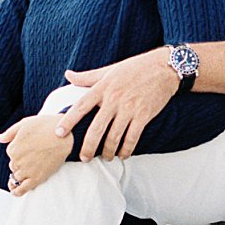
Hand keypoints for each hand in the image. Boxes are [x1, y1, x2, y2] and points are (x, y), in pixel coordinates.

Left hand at [0, 115, 71, 194]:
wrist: (66, 135)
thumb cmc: (47, 126)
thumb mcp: (25, 123)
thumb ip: (10, 132)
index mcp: (12, 148)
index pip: (11, 154)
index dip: (20, 151)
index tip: (30, 147)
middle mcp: (17, 160)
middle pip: (14, 165)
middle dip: (21, 162)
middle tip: (35, 156)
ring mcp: (26, 170)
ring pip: (17, 176)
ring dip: (21, 174)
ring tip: (31, 168)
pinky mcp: (36, 178)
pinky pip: (21, 189)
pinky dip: (16, 191)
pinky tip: (15, 191)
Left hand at [55, 48, 179, 159]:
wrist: (164, 67)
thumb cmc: (135, 68)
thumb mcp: (109, 70)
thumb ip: (88, 76)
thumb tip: (68, 74)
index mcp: (103, 87)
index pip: (81, 106)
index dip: (68, 120)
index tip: (59, 133)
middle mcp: (114, 99)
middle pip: (96, 128)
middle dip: (88, 147)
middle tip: (84, 158)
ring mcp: (130, 108)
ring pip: (114, 136)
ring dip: (108, 151)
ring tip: (105, 157)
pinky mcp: (144, 114)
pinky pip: (132, 137)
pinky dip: (127, 149)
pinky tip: (123, 155)